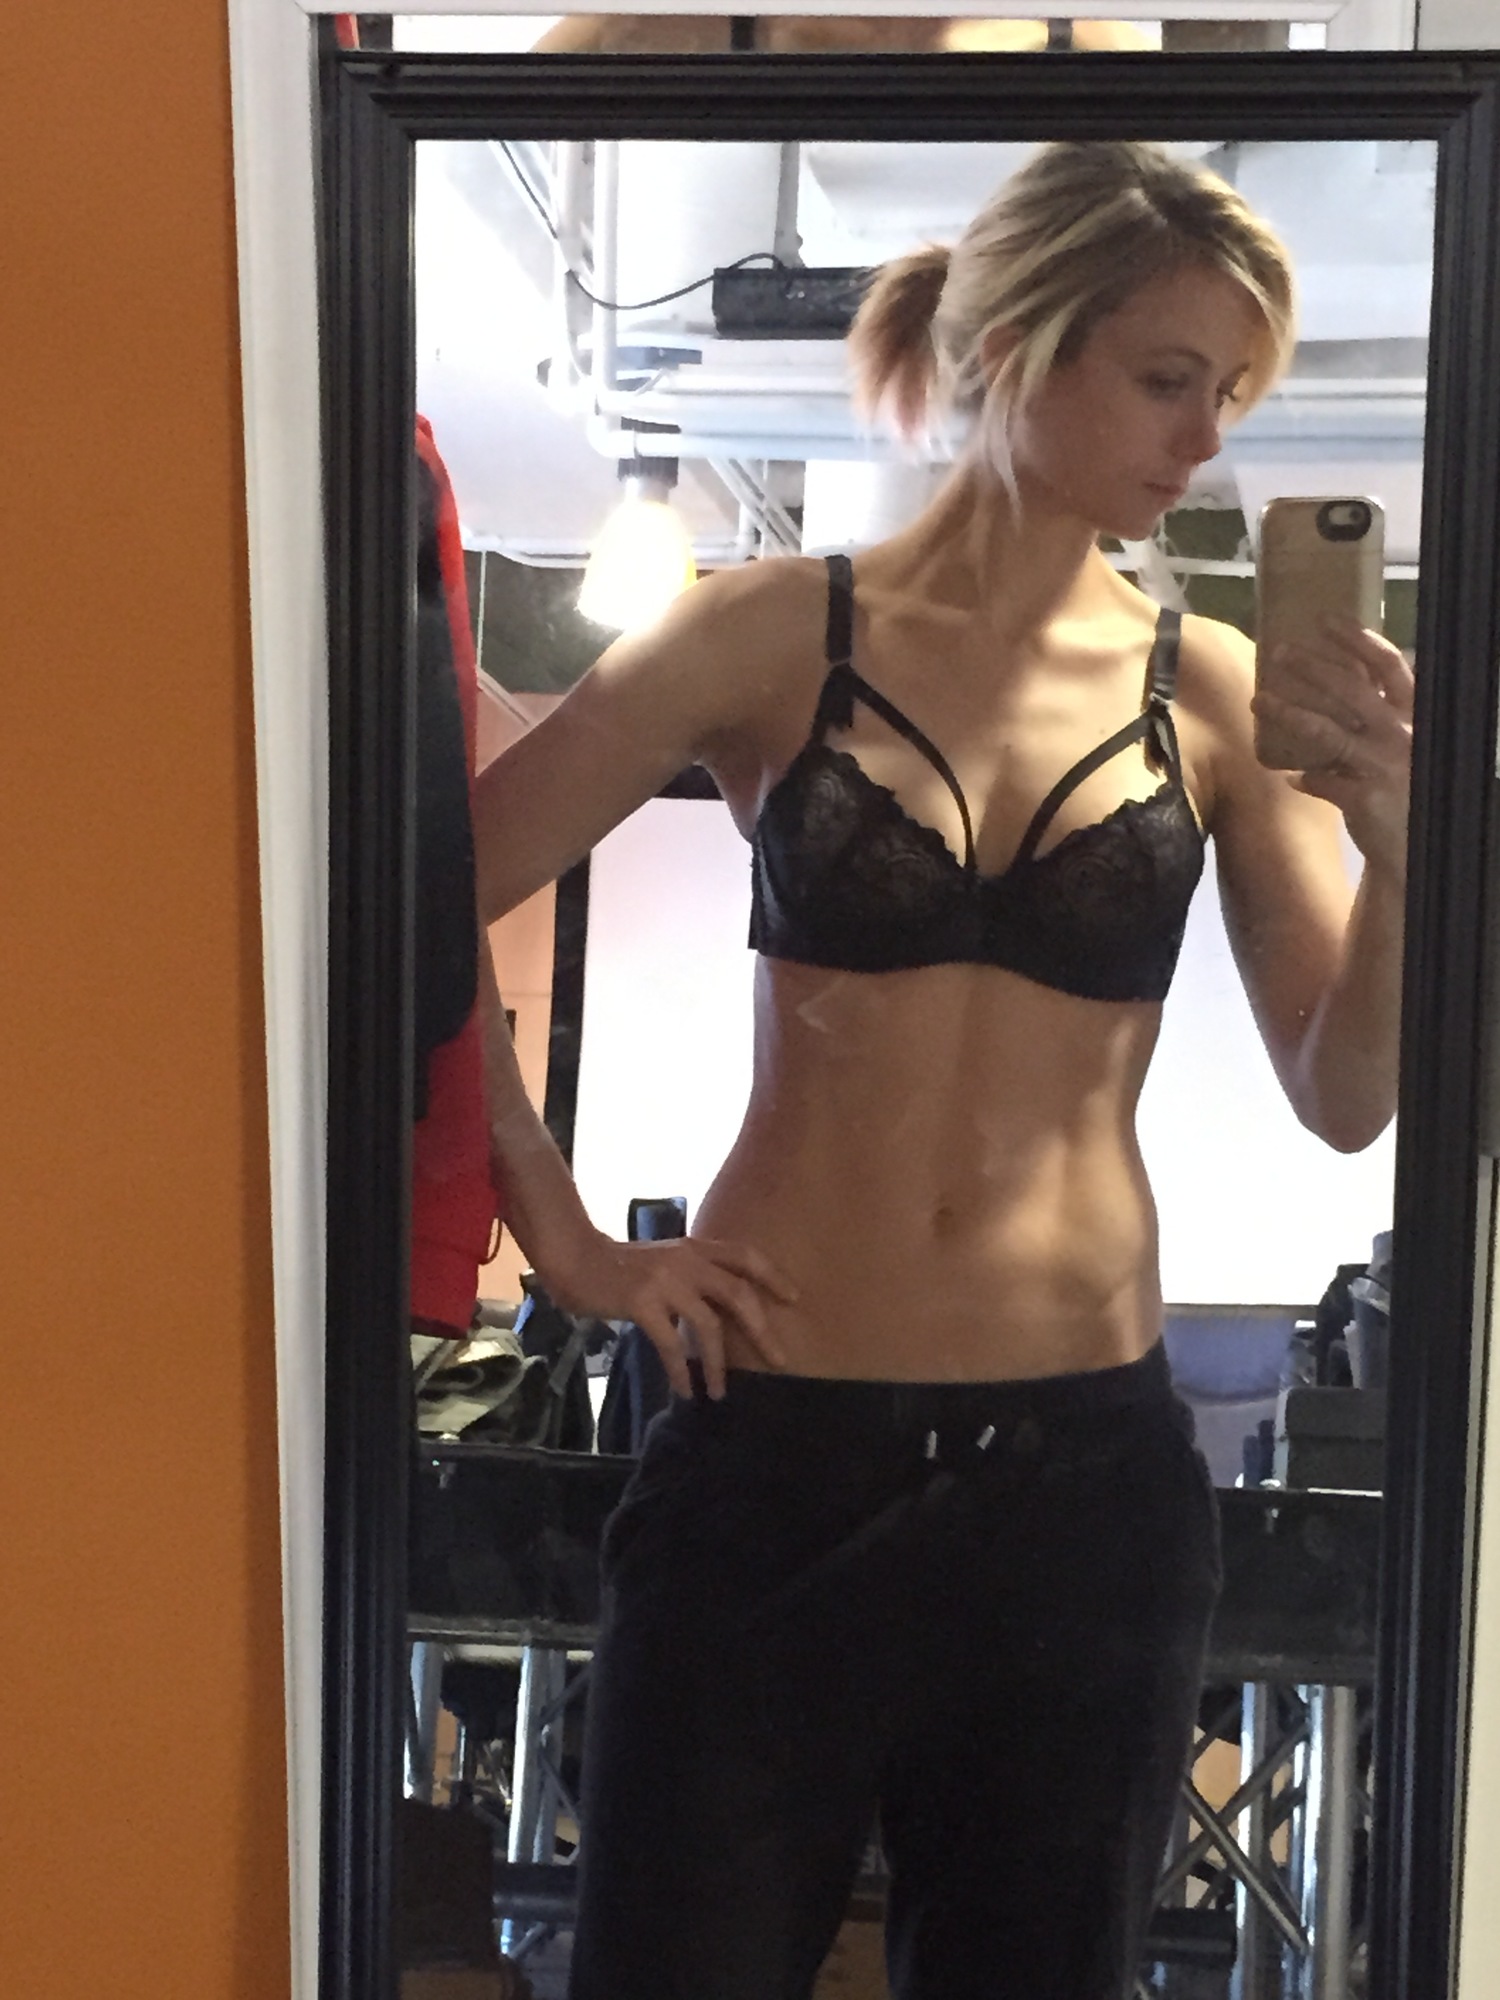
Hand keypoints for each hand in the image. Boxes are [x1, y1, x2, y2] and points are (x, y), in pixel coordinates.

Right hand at [545, 1227, 798, 1399]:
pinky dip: (681, 1371)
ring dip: (718, 1364)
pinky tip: (684, 1390)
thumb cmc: (618, 1265)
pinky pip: (671, 1344)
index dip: (773, 1276)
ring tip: (721, 1392)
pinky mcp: (643, 1303)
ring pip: (708, 1325)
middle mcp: (687, 1260)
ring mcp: (666, 1281)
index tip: (794, 1298)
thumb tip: (718, 1309)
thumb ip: (692, 1274)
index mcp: (695, 1248)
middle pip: (738, 1294)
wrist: (576, 1258)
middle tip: (779, 1360)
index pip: (745, 1256)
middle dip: (761, 1331)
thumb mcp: (664, 1260)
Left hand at [1252, 617, 1412, 878]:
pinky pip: (1321, 781)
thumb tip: (1330, 682)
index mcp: (1413, 716)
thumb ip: (1369, 718)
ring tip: (1259, 699)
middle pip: (1352, 690)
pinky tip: (1289, 779)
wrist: (1419, 849)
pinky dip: (1304, 779)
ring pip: (1328, 731)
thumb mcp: (1397, 747)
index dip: (1358, 640)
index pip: (1388, 668)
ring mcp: (1384, 766)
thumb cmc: (1405, 790)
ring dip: (1289, 713)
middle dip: (1313, 667)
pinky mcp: (1365, 798)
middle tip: (1280, 651)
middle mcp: (1402, 735)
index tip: (1326, 620)